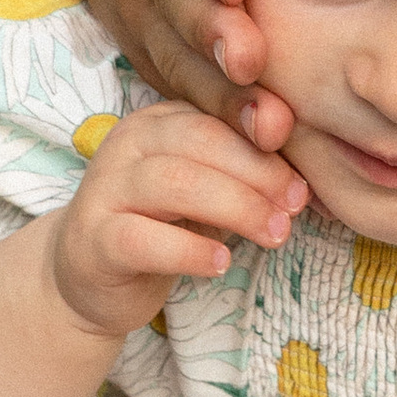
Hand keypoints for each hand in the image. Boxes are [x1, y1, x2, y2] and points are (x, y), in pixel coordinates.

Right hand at [44, 105, 305, 345]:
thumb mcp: (206, 192)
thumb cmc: (162, 227)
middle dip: (258, 175)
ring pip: (175, 184)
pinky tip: (220, 263)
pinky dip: (189, 250)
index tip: (304, 187)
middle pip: (201, 143)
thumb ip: (242, 175)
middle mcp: (127, 144)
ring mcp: (105, 189)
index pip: (219, 119)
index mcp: (158, 121)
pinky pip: (143, 238)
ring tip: (273, 234)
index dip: (267, 150)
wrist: (90, 278)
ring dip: (236, 208)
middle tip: (294, 209)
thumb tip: (306, 181)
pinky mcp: (94, 240)